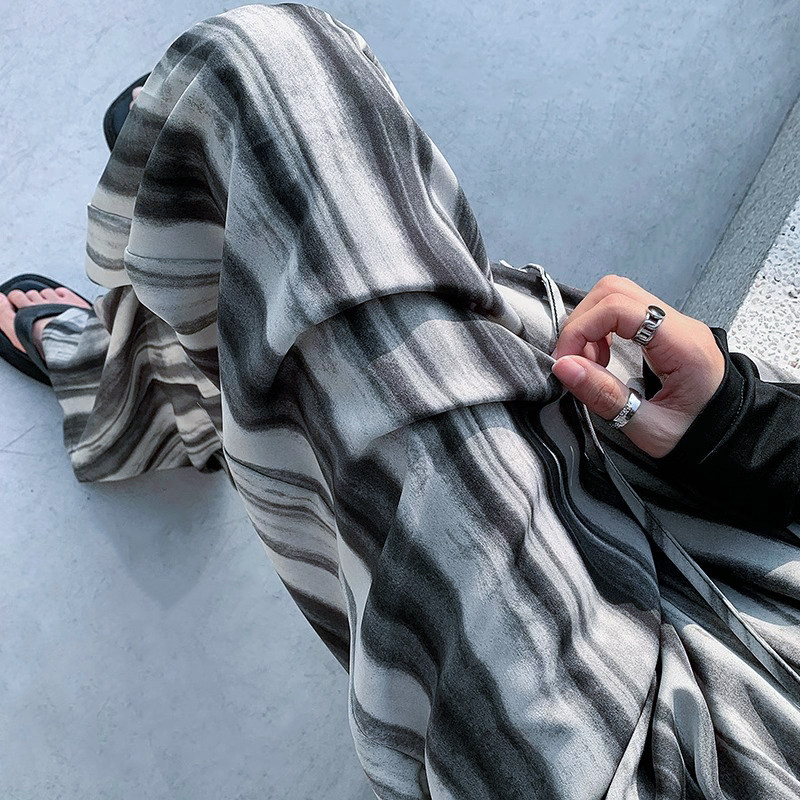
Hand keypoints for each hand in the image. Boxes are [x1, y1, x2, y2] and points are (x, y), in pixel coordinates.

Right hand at [550, 274, 725, 458]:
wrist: (731, 440)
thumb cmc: (698, 437)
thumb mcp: (649, 428)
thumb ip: (606, 396)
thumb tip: (564, 367)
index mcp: (682, 345)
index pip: (619, 307)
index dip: (582, 329)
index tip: (566, 362)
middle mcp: (679, 325)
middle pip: (615, 291)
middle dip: (582, 323)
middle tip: (572, 362)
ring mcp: (673, 324)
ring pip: (617, 295)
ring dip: (590, 324)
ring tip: (587, 363)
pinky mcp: (664, 331)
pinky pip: (624, 311)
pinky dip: (601, 329)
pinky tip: (600, 359)